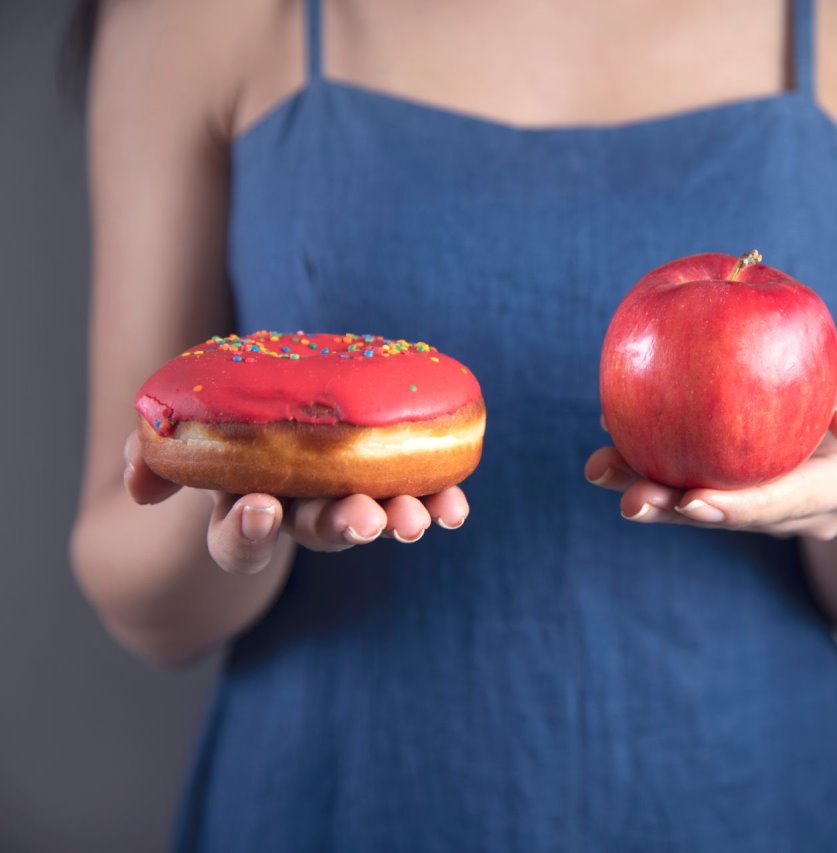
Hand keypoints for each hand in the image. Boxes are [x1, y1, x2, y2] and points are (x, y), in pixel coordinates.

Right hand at [122, 432, 469, 573]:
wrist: (277, 419)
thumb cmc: (228, 429)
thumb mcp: (186, 435)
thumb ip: (154, 453)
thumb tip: (139, 483)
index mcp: (246, 507)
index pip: (239, 539)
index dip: (247, 529)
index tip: (260, 508)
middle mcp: (300, 515)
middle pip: (318, 533)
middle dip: (342, 526)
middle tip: (365, 519)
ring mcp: (348, 502)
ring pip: (371, 519)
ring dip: (397, 519)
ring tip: (417, 518)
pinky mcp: (390, 483)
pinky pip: (416, 498)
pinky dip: (437, 502)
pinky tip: (454, 506)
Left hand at [585, 329, 836, 540]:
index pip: (791, 501)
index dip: (740, 506)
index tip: (691, 499)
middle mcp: (805, 510)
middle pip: (736, 515)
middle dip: (678, 511)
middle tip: (629, 500)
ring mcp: (768, 506)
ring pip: (705, 504)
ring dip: (652, 493)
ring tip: (600, 470)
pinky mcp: (737, 488)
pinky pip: (693, 478)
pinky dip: (651, 461)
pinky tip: (609, 439)